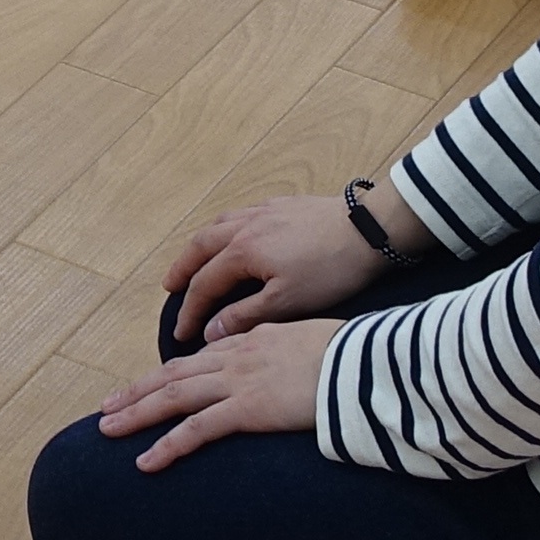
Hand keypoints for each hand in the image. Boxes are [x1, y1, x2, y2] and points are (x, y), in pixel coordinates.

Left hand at [100, 317, 336, 466]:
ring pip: (173, 397)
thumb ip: (289, 354)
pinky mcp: (248, 409)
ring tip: (108, 430)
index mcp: (253, 339)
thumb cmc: (355, 355)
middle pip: (174, 374)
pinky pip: (197, 429)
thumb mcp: (314, 344)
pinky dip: (167, 445)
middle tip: (108, 407)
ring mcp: (239, 382)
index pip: (200, 357)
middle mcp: (237, 356)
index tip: (149, 386)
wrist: (369, 361)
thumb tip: (286, 369)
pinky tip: (145, 461)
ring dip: (137, 414)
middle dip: (137, 391)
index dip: (170, 373)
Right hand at [163, 190, 386, 341]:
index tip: (180, 334)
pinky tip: (235, 235)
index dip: (190, 311)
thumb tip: (210, 331)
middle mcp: (244, 226)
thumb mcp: (286, 303)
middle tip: (169, 287)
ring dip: (201, 246)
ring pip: (219, 226)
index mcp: (242, 251)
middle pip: (200, 247)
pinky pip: (241, 215)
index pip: (204, 285)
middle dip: (182, 269)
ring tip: (194, 259)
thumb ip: (244, 316)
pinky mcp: (283, 206)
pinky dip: (226, 229)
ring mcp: (264, 212)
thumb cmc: (330, 270)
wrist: (370, 231)